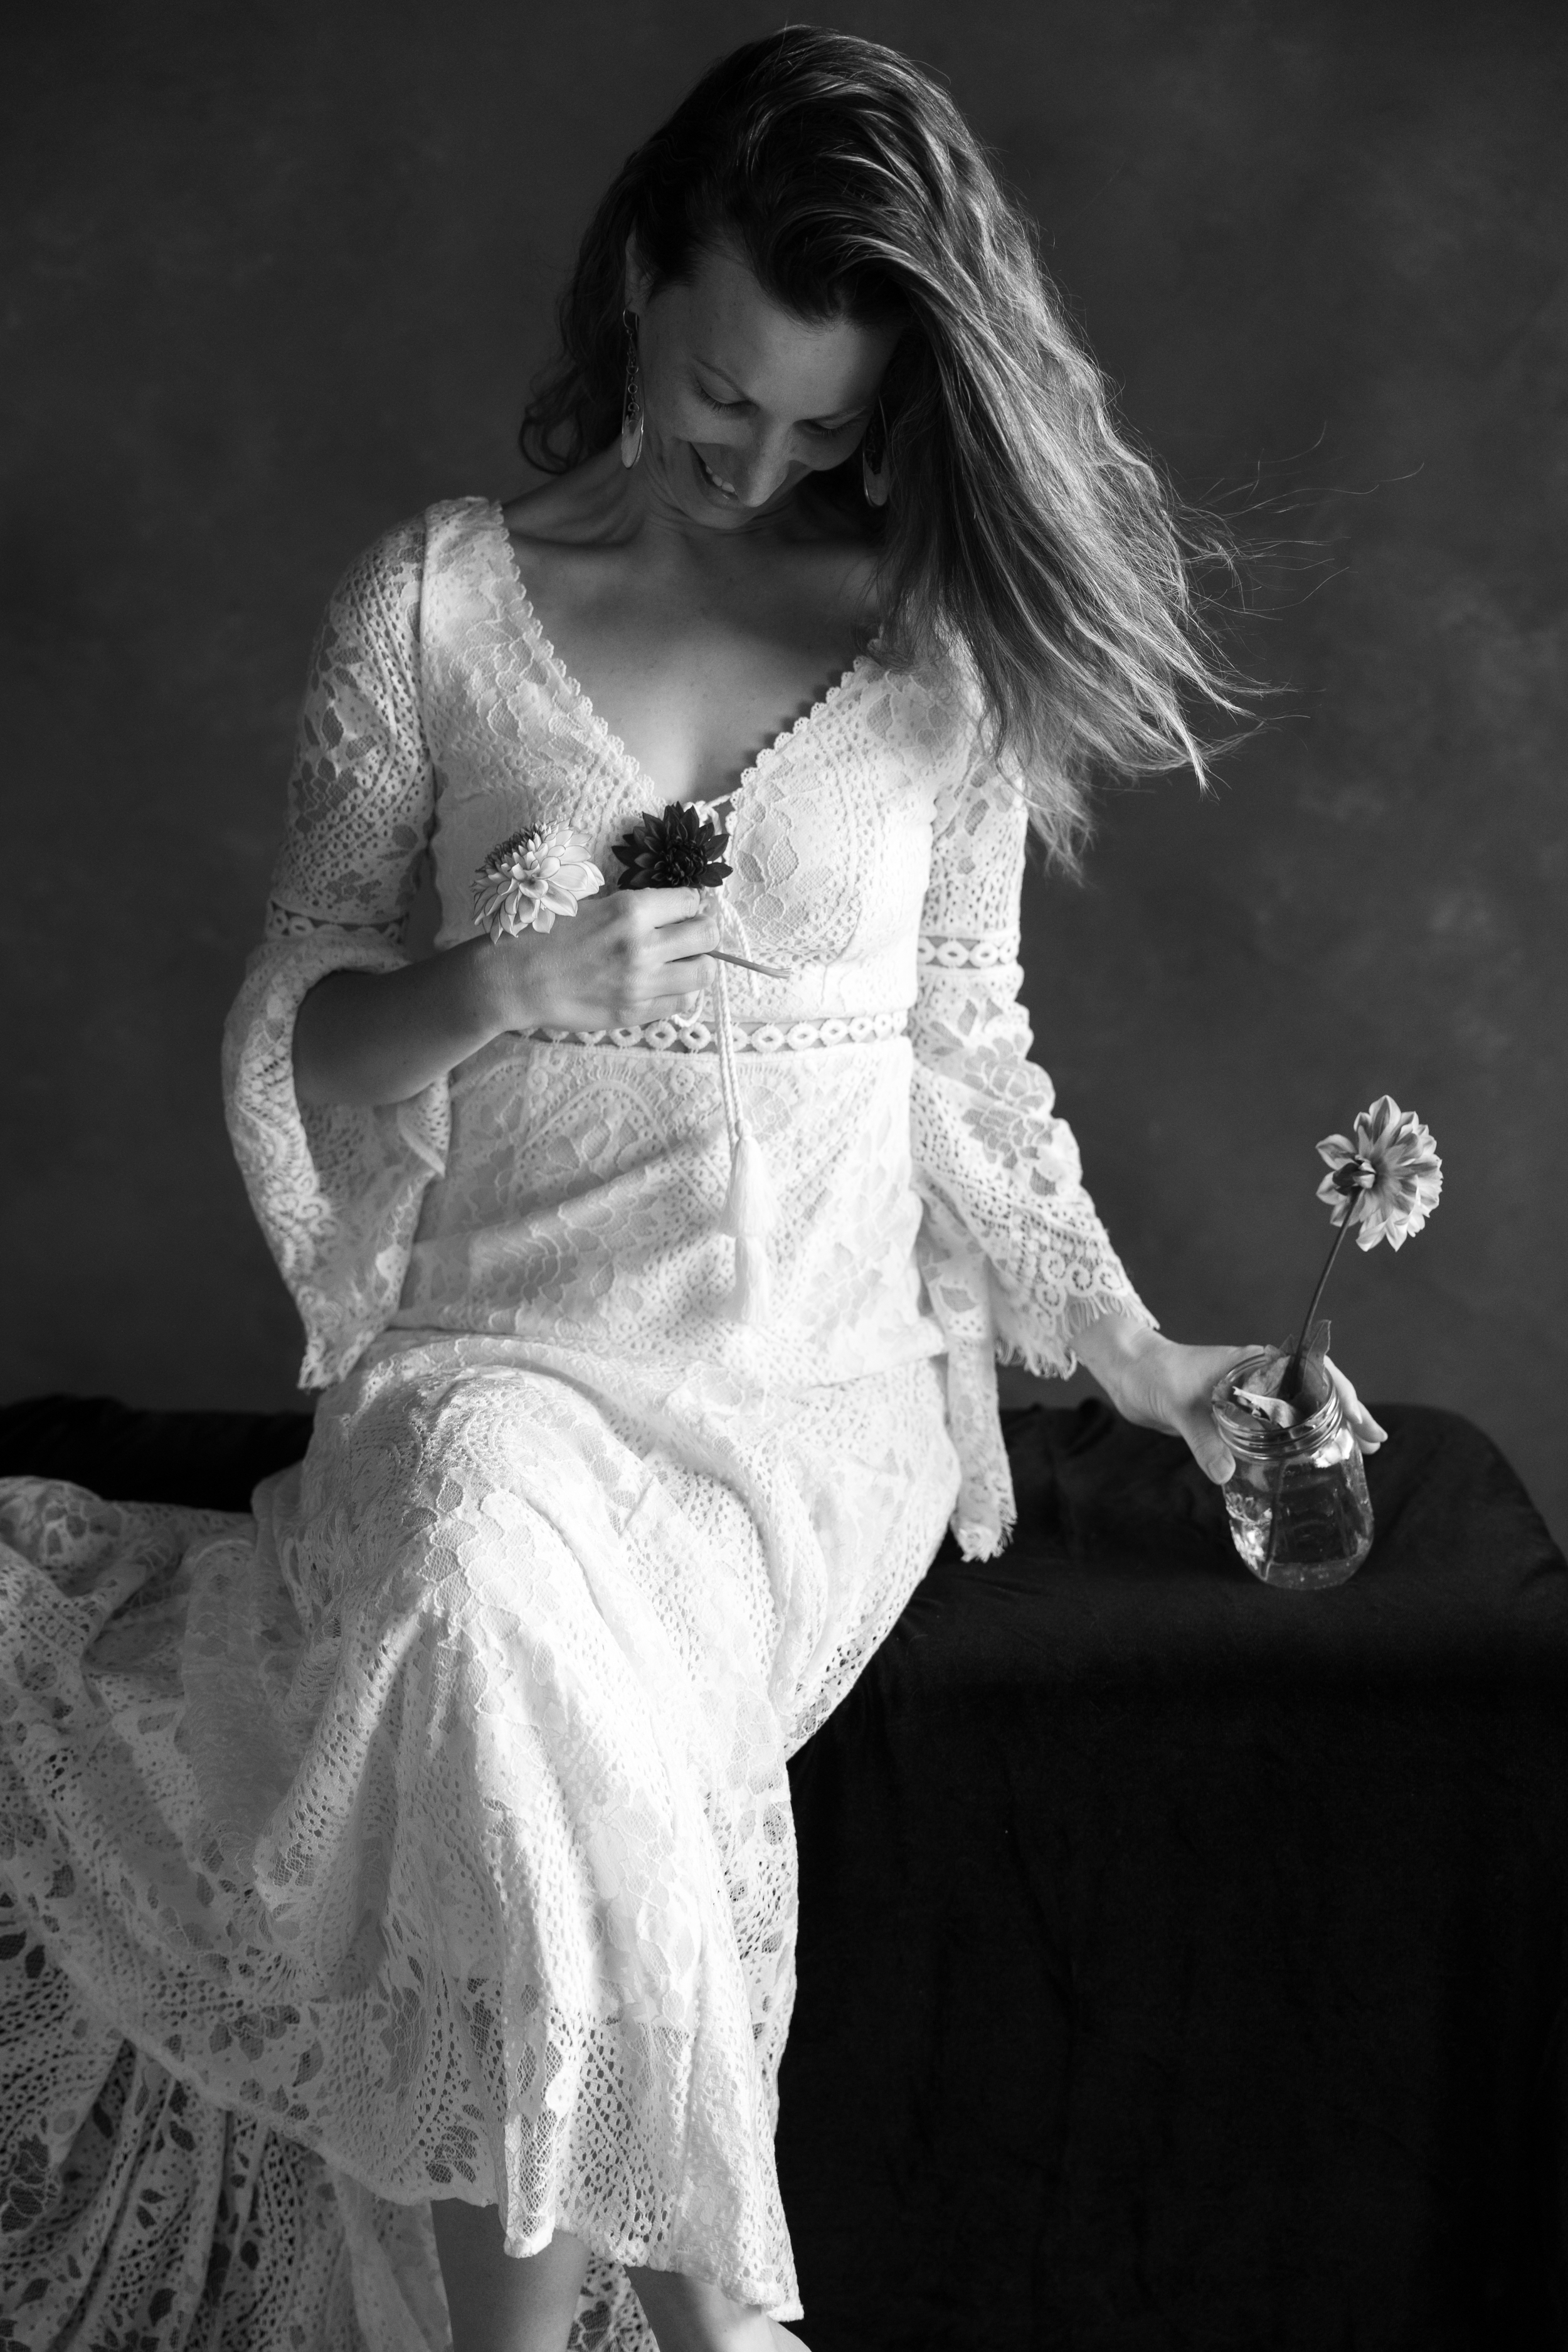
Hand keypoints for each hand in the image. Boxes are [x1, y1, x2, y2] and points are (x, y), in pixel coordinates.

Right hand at [477, 887, 715, 1033]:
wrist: (517, 978)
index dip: (692, 903)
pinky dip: (680, 993)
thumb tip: (670, 908)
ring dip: (698, 964)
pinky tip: (665, 985)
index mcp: (632, 910)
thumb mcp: (591, 902)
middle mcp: (643, 945)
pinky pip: (681, 1003)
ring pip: (703, 974)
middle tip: (694, 933)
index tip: (687, 908)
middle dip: (705, 931)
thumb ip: (633, 906)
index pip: (692, 901)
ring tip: (683, 962)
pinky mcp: (635, 1013)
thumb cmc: (546, 933)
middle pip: (707, 936)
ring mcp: (642, 983)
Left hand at [1074, 1312, 1388, 1483]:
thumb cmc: (1153, 1378)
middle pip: (1315, 1389)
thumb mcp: (1178, 1407)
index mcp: (1253, 1362)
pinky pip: (1281, 1423)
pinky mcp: (1237, 1412)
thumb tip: (1226, 1474)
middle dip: (1348, 1412)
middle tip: (1375, 1441)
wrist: (1130, 1374)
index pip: (1311, 1370)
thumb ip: (1203, 1440)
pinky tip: (1314, 1456)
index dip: (1340, 1393)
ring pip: (1301, 1406)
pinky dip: (1302, 1436)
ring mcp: (1250, 1393)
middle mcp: (1258, 1375)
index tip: (1359, 1417)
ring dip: (1331, 1424)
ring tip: (1361, 1448)